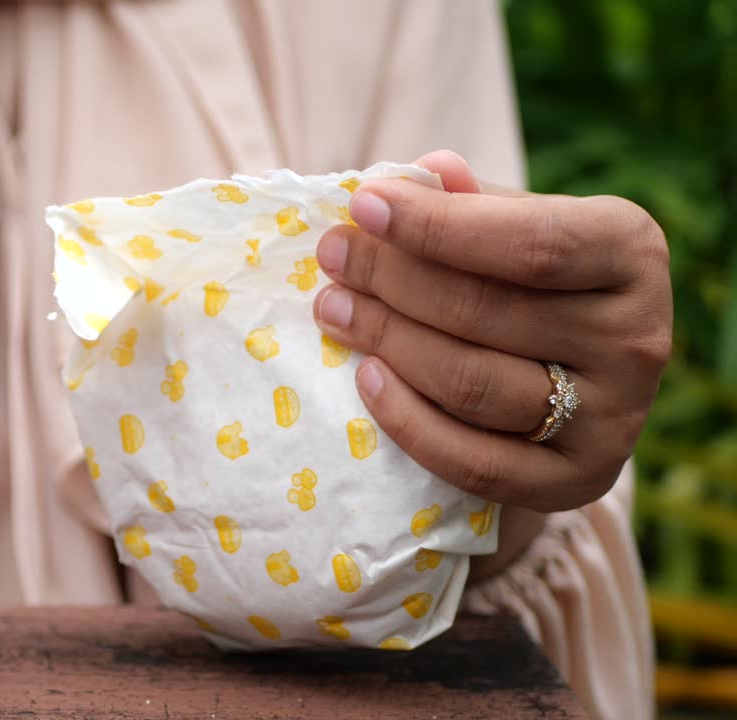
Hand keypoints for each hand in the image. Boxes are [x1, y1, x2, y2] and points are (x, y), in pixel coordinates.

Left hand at [313, 150, 671, 511]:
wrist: (580, 382)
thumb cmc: (531, 281)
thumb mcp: (515, 226)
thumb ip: (469, 203)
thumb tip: (420, 173)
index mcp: (631, 252)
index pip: (529, 243)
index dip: (437, 227)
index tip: (363, 205)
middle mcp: (637, 337)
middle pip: (486, 311)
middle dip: (391, 279)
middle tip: (332, 258)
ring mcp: (612, 418)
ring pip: (472, 384)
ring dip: (387, 341)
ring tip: (333, 308)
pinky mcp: (576, 483)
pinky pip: (473, 462)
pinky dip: (408, 420)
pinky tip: (365, 376)